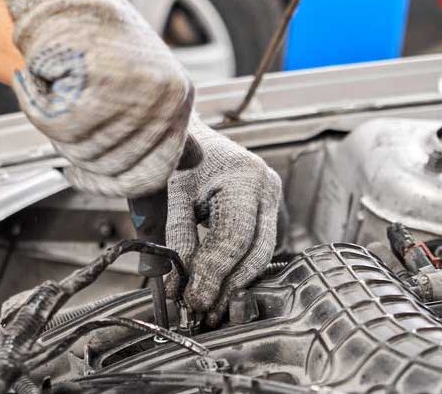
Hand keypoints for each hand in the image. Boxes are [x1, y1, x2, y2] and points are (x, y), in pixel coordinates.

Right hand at [0, 0, 193, 197]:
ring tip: (51, 84)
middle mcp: (166, 98)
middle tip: (57, 110)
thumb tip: (189, 162)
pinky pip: (57, 125)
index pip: (151, 175)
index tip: (82, 175)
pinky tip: (37, 78)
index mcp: (178, 99)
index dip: (109, 184)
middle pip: (108, 165)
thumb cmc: (91, 33)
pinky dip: (35, 105)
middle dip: (72, 148)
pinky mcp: (102, 80)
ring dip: (51, 123)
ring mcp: (137, 90)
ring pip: (80, 147)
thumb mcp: (138, 81)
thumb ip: (155, 126)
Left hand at [165, 114, 280, 324]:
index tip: (192, 297)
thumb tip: (171, 281)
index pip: (234, 237)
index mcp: (246, 177)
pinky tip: (217, 288)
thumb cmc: (178, 154)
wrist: (189, 129)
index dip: (213, 272)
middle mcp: (267, 187)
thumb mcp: (169, 189)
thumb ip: (173, 233)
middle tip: (201, 311)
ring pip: (260, 254)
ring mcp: (272, 198)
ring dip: (233, 284)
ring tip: (208, 307)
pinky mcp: (266, 210)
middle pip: (255, 251)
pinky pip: (256, 247)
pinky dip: (236, 269)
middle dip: (228, 286)